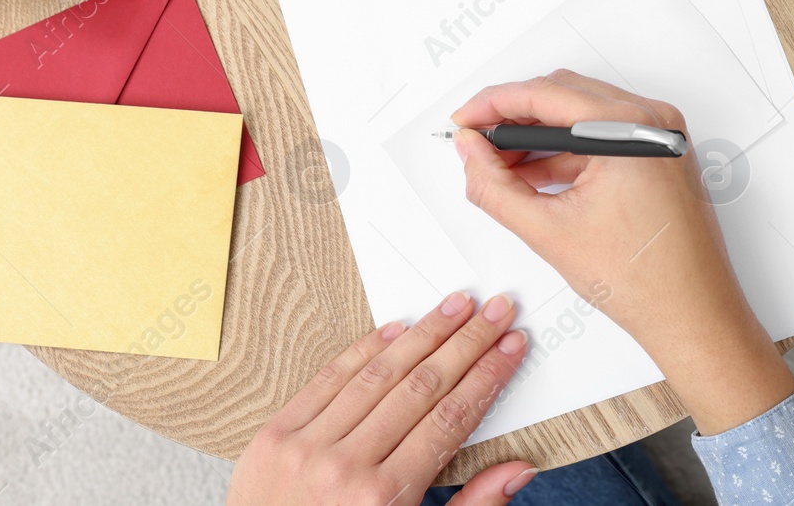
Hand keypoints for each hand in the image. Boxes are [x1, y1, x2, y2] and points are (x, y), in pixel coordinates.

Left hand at [226, 292, 536, 505]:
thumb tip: (519, 468)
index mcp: (385, 500)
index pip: (451, 420)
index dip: (487, 378)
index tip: (512, 347)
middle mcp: (345, 469)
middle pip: (421, 388)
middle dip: (466, 343)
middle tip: (496, 311)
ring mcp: (305, 448)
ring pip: (378, 374)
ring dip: (423, 334)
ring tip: (456, 306)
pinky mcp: (274, 435)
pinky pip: (328, 379)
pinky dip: (365, 350)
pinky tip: (396, 328)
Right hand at [451, 69, 793, 434]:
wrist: (694, 317)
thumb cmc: (645, 282)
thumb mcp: (548, 231)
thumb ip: (494, 186)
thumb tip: (471, 151)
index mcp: (629, 128)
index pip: (543, 94)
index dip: (493, 104)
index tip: (465, 119)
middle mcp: (652, 121)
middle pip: (563, 95)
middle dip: (514, 117)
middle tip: (477, 143)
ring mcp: (661, 136)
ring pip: (582, 114)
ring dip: (539, 135)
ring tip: (501, 165)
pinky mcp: (662, 154)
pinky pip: (604, 136)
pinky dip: (567, 150)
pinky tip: (536, 175)